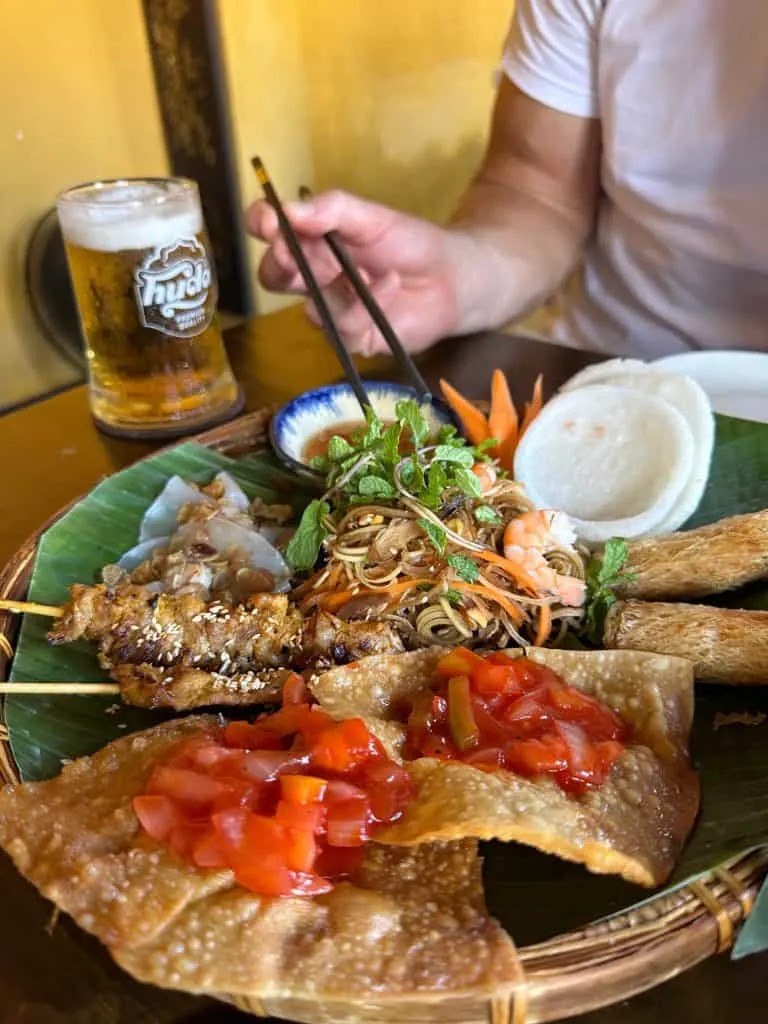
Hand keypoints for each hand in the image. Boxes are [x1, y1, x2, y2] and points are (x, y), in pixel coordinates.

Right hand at [245, 190, 461, 356]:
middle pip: (274, 276)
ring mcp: (331, 310)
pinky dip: (368, 305)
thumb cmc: (410, 243)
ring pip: (311, 306)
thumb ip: (331, 210)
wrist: (452, 278)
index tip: (267, 221)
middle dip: (280, 264)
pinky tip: (392, 286)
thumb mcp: (371, 217)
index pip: (271, 231)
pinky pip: (344, 327)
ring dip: (341, 288)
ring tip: (373, 271)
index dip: (262, 225)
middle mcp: (314, 277)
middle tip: (291, 251)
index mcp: (312, 242)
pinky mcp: (352, 337)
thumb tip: (287, 209)